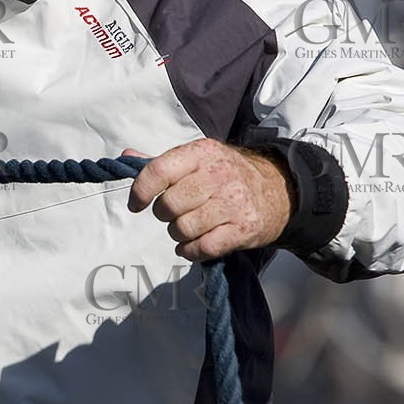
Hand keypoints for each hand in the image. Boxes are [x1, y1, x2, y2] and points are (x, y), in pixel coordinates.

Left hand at [123, 139, 295, 260]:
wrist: (278, 191)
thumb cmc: (227, 177)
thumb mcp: (197, 160)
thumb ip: (161, 162)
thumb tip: (126, 158)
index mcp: (202, 153)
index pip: (159, 171)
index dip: (140, 191)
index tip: (136, 204)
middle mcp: (219, 174)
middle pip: (168, 205)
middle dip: (164, 215)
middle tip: (175, 214)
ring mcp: (233, 203)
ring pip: (182, 228)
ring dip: (178, 234)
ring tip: (189, 227)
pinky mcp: (243, 229)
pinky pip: (202, 248)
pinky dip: (191, 251)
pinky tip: (194, 244)